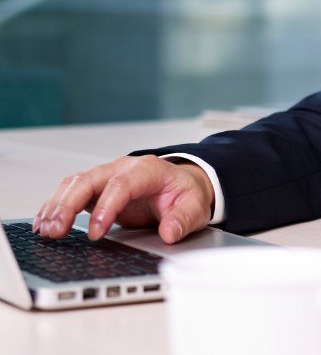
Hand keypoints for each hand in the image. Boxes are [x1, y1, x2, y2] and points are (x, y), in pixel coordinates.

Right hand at [33, 155, 214, 244]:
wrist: (182, 185)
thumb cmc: (185, 194)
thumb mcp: (195, 206)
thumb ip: (184, 219)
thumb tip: (169, 233)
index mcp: (148, 170)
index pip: (121, 185)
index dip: (105, 208)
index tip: (96, 234)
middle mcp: (124, 168)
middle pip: (89, 179)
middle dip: (69, 204)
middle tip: (57, 231)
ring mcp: (108, 176)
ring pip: (75, 184)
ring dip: (57, 206)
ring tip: (45, 231)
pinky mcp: (97, 189)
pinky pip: (70, 192)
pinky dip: (55, 206)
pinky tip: (44, 223)